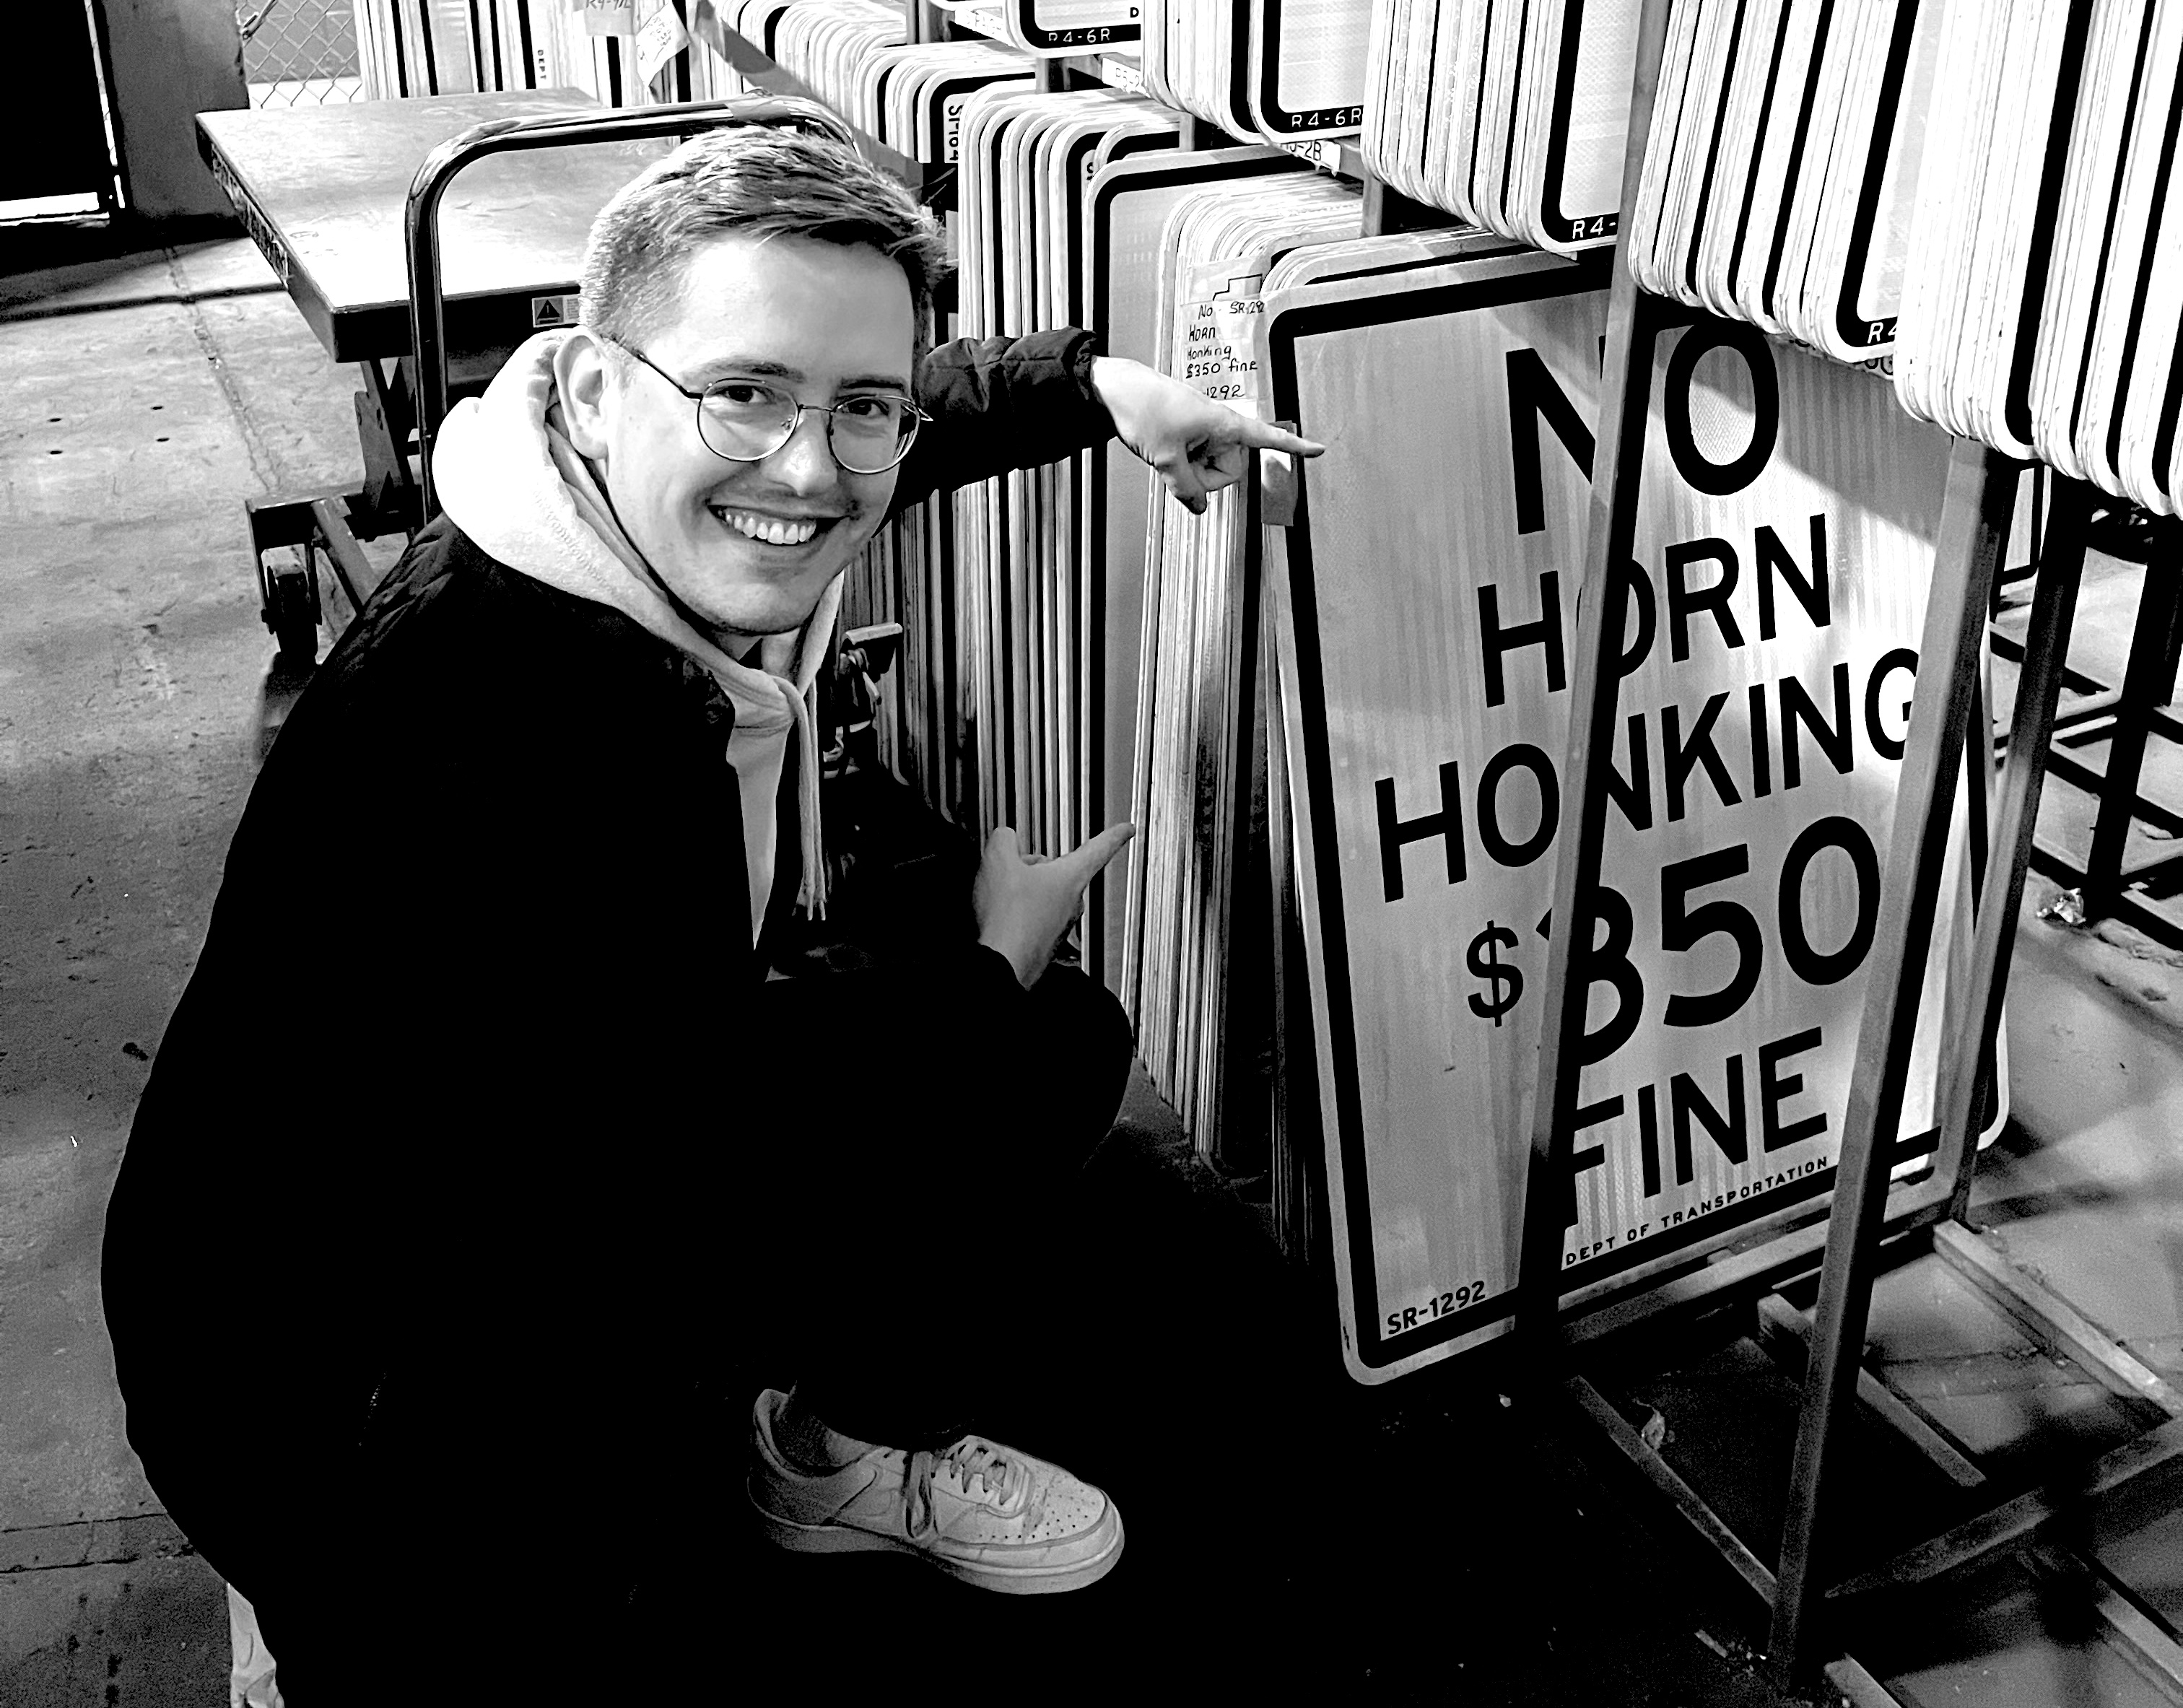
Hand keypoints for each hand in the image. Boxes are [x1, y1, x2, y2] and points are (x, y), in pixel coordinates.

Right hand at [974, 822, 1135, 987]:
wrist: (1000, 964)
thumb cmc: (1008, 917)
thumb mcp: (998, 860)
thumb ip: (1005, 839)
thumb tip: (1005, 839)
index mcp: (1070, 877)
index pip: (1099, 849)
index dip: (1114, 835)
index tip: (1127, 830)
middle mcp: (1072, 904)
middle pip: (1056, 872)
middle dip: (1034, 868)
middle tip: (1011, 871)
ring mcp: (1058, 927)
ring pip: (1041, 896)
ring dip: (1021, 893)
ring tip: (1001, 901)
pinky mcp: (1043, 945)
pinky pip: (1030, 919)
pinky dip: (1014, 916)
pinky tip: (999, 919)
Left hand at [1089, 356, 1325, 514]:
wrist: (1116, 390)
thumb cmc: (1144, 408)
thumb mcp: (1166, 458)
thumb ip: (1186, 489)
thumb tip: (1198, 508)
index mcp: (1224, 424)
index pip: (1268, 437)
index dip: (1294, 446)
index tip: (1318, 450)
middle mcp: (1218, 426)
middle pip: (1228, 470)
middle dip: (1204, 476)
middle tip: (1177, 458)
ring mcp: (1203, 430)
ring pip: (1208, 469)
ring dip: (1188, 469)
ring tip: (1166, 446)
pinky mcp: (1189, 434)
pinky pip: (1194, 460)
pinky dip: (1181, 463)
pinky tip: (1164, 448)